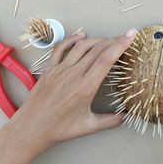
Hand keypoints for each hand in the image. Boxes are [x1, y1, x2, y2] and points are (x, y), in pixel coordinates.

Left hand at [0, 28, 136, 163]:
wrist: (31, 128)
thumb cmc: (59, 129)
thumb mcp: (88, 127)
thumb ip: (110, 121)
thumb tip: (126, 116)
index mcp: (85, 87)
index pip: (106, 59)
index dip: (120, 44)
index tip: (131, 35)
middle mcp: (73, 74)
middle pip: (97, 49)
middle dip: (113, 40)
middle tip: (124, 37)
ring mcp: (60, 69)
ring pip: (81, 46)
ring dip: (96, 39)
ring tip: (108, 39)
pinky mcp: (49, 69)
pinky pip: (61, 48)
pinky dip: (72, 39)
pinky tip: (81, 36)